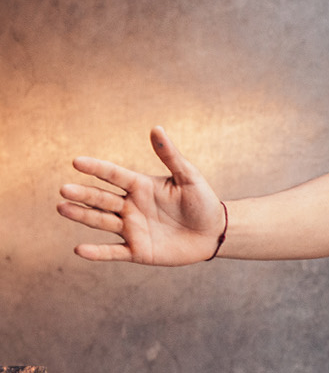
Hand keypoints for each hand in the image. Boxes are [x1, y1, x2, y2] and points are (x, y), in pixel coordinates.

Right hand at [57, 127, 226, 265]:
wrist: (214, 233)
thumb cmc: (203, 202)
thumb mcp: (189, 177)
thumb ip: (171, 155)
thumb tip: (156, 128)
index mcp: (141, 186)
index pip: (114, 175)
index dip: (97, 168)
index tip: (77, 161)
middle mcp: (131, 206)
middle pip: (102, 199)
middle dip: (84, 194)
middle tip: (64, 189)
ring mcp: (132, 228)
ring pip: (101, 221)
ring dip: (82, 216)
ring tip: (62, 208)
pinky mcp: (137, 250)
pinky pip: (113, 251)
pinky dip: (97, 252)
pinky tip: (80, 250)